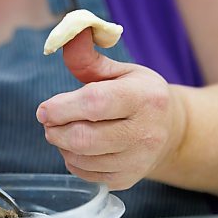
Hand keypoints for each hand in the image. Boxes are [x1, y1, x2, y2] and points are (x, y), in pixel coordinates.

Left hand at [36, 29, 185, 189]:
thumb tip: (68, 37)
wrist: (173, 130)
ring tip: (65, 130)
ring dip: (61, 145)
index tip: (44, 109)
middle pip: (84, 138)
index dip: (62, 108)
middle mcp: (146, 132)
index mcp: (145, 97)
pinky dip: (72, 160)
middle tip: (49, 121)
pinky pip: (85, 173)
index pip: (95, 104)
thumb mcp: (122, 71)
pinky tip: (78, 147)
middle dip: (55, 130)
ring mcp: (138, 160)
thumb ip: (90, 58)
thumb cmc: (140, 94)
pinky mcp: (127, 180)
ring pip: (81, 158)